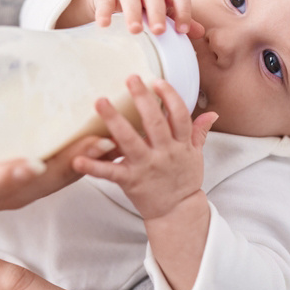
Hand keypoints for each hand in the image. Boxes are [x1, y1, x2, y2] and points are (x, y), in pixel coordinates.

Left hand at [74, 76, 217, 220]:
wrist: (177, 211)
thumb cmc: (184, 180)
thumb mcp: (195, 155)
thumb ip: (198, 132)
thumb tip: (212, 114)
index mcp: (180, 144)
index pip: (179, 116)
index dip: (170, 97)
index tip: (158, 81)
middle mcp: (164, 153)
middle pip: (154, 123)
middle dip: (142, 99)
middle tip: (130, 78)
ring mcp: (146, 167)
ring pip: (130, 141)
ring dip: (114, 121)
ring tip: (101, 102)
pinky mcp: (130, 181)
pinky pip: (110, 172)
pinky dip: (94, 166)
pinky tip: (78, 158)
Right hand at [81, 0, 203, 36]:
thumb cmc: (143, 4)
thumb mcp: (162, 10)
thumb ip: (178, 19)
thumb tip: (200, 33)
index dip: (183, 11)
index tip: (182, 32)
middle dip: (157, 12)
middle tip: (159, 32)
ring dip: (133, 13)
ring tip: (135, 31)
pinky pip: (105, 1)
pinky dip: (104, 12)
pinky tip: (104, 25)